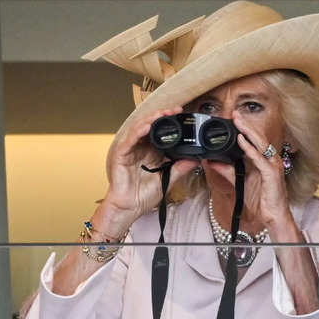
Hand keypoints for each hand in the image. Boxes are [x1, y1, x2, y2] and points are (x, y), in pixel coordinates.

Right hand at [98, 106, 197, 234]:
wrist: (131, 207)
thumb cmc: (144, 195)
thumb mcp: (169, 178)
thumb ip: (181, 167)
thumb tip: (197, 159)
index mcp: (151, 151)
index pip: (160, 131)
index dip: (170, 122)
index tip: (184, 116)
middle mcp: (140, 147)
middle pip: (150, 125)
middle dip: (163, 115)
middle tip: (176, 110)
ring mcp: (130, 149)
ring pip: (140, 127)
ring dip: (152, 119)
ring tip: (164, 113)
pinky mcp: (121, 154)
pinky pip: (130, 138)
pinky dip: (139, 130)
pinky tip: (148, 125)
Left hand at [206, 112, 292, 229]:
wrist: (273, 216)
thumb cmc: (262, 200)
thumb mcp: (240, 182)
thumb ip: (227, 171)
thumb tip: (211, 162)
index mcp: (265, 160)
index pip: (255, 140)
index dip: (245, 128)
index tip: (233, 118)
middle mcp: (271, 160)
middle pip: (258, 137)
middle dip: (246, 125)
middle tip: (234, 113)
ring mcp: (273, 165)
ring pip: (260, 143)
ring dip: (248, 131)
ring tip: (237, 121)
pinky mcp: (271, 173)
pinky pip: (259, 158)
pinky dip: (250, 149)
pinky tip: (241, 141)